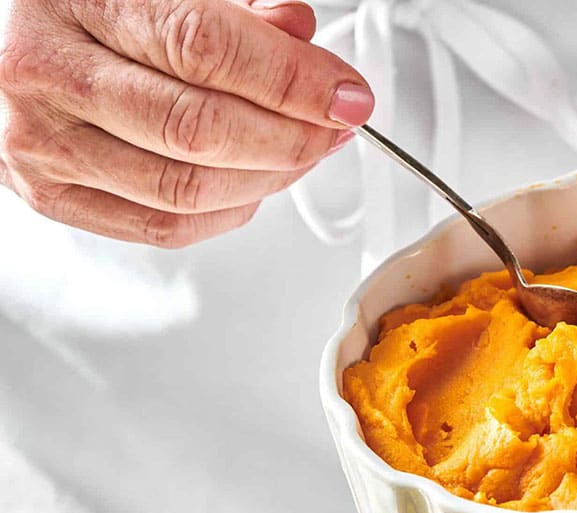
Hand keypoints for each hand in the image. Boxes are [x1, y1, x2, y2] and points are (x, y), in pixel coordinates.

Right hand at [0, 0, 373, 246]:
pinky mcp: (53, 196)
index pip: (203, 47)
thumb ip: (237, 7)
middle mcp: (46, 74)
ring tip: (304, 149)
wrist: (17, 40)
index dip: (291, 79)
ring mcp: (43, 144)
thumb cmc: (97, 7)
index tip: (345, 93)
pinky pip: (166, 227)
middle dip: (292, 136)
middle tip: (334, 126)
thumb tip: (299, 34)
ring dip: (271, 178)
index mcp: (73, 0)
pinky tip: (256, 179)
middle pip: (199, 130)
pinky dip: (232, 210)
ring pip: (188, 190)